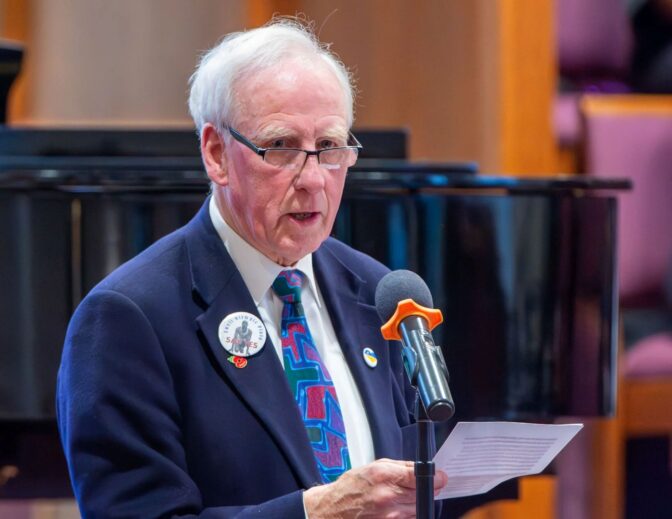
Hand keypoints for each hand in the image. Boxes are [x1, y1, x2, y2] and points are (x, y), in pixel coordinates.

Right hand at [303, 458, 447, 518]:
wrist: (334, 510)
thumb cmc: (351, 487)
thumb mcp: (373, 466)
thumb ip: (400, 466)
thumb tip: (422, 467)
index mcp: (383, 476)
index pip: (420, 476)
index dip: (436, 477)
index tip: (441, 477)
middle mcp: (387, 496)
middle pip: (424, 494)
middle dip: (429, 489)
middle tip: (425, 485)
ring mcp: (389, 515)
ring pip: (419, 508)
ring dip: (418, 502)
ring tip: (405, 497)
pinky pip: (410, 518)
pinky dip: (410, 513)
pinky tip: (400, 507)